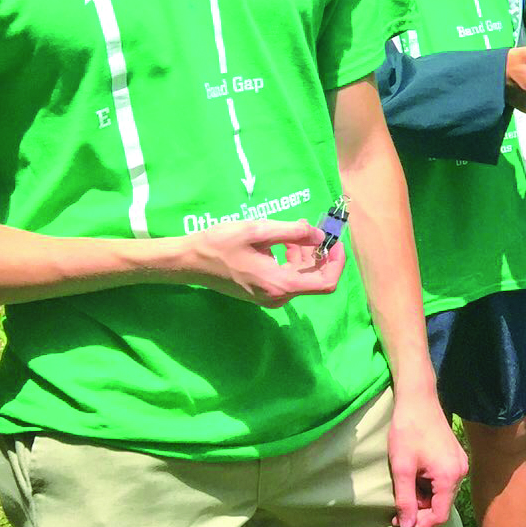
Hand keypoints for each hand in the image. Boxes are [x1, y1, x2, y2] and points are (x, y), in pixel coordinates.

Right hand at [181, 219, 344, 306]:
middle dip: (320, 254)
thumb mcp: (258, 231)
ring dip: (305, 255)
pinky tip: (282, 242)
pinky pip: (287, 278)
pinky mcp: (261, 293)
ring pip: (301, 277)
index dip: (337, 262)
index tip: (335, 241)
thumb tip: (321, 236)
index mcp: (280, 284)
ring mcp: (269, 297)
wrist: (188, 262)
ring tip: (295, 231)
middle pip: (315, 279)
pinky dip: (291, 260)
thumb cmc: (220, 244)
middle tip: (314, 229)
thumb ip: (293, 233)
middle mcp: (278, 296)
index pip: (325, 282)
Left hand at [388, 392, 466, 526]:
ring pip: (442, 495)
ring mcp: (459, 464)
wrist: (418, 399)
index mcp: (449, 476)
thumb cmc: (407, 431)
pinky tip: (412, 480)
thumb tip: (406, 526)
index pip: (440, 515)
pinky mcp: (455, 457)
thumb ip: (405, 500)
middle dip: (420, 514)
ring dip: (423, 500)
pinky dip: (427, 488)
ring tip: (402, 495)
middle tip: (396, 515)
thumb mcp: (402, 468)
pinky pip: (443, 482)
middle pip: (442, 506)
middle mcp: (460, 472)